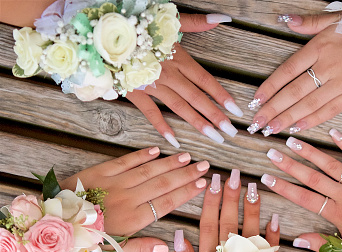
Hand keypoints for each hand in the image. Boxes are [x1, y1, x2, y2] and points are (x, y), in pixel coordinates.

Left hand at [59, 147, 208, 251]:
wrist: (45, 225)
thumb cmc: (79, 244)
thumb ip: (138, 249)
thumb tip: (166, 248)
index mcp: (131, 221)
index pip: (166, 203)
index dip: (186, 193)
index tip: (203, 184)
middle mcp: (126, 199)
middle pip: (163, 184)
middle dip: (186, 174)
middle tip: (205, 166)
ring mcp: (112, 184)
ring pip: (148, 170)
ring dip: (170, 163)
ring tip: (189, 157)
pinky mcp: (98, 173)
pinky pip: (124, 161)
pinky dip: (141, 155)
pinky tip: (157, 150)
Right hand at [127, 13, 243, 147]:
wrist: (102, 33)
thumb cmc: (137, 25)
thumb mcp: (169, 20)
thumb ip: (198, 22)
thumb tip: (223, 19)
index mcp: (179, 58)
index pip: (206, 81)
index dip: (222, 96)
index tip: (237, 112)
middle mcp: (169, 74)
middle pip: (198, 98)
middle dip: (216, 117)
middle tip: (232, 133)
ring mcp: (152, 85)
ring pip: (180, 107)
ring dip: (198, 124)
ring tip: (215, 138)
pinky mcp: (135, 92)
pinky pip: (151, 113)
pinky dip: (162, 127)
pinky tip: (175, 140)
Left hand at [248, 14, 341, 135]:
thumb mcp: (337, 18)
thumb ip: (310, 22)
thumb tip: (286, 20)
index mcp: (320, 47)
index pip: (288, 70)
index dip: (270, 87)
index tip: (255, 101)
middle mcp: (328, 66)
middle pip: (294, 92)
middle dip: (272, 109)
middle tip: (256, 124)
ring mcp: (341, 83)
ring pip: (309, 105)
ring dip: (287, 119)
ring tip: (270, 130)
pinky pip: (329, 111)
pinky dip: (311, 120)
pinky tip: (296, 128)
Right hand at [261, 129, 341, 238]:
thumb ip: (321, 244)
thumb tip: (296, 240)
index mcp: (337, 215)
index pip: (303, 198)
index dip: (283, 187)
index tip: (266, 177)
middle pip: (312, 177)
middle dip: (290, 165)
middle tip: (272, 152)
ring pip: (331, 164)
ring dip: (311, 152)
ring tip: (293, 140)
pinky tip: (333, 132)